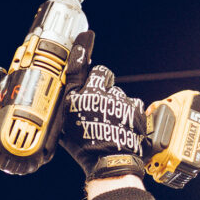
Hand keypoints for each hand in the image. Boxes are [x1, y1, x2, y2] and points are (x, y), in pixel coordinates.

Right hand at [59, 33, 147, 181]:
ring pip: (118, 92)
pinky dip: (129, 112)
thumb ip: (68, 100)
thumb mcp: (64, 125)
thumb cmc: (84, 148)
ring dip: (115, 102)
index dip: (83, 55)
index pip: (81, 68)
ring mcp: (119, 101)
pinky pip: (133, 104)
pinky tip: (122, 125)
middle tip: (99, 103)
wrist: (109, 162)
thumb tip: (71, 80)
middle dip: (102, 84)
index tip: (85, 37)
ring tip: (110, 121)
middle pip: (103, 75)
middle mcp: (100, 94)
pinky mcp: (135, 109)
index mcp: (80, 96)